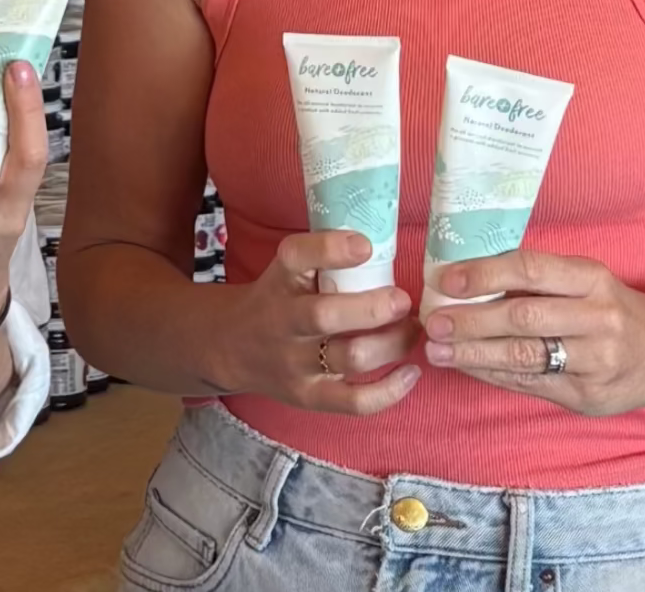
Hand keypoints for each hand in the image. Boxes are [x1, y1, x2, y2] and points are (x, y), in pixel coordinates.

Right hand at [216, 231, 420, 414]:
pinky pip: (353, 402)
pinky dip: (389, 391)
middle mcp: (283, 321)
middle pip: (326, 316)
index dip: (331, 248)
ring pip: (349, 357)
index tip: (365, 245)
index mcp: (279, 280)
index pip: (296, 257)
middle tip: (403, 299)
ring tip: (413, 330)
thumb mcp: (286, 270)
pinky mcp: (308, 396)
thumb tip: (384, 241)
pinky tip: (410, 372)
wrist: (230, 347)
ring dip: (392, 344)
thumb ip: (324, 257)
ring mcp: (295, 364)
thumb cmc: (276, 300)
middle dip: (373, 307)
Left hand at [423, 250, 644, 415]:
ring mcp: (596, 361)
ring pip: (524, 356)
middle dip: (471, 321)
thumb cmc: (611, 309)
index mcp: (593, 279)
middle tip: (433, 322)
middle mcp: (598, 318)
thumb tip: (465, 279)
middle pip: (523, 318)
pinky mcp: (588, 396)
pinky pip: (531, 384)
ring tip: (438, 350)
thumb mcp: (587, 281)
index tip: (447, 280)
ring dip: (474, 354)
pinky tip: (467, 368)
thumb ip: (538, 282)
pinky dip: (493, 376)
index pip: (532, 271)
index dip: (485, 274)